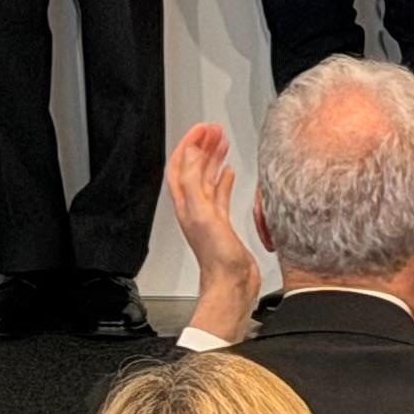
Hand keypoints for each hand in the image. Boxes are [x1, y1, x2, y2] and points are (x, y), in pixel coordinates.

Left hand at [167, 122, 258, 340]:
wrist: (231, 284)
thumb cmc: (216, 258)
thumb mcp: (203, 213)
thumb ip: (196, 183)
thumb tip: (194, 154)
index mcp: (186, 203)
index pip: (181, 165)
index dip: (189, 144)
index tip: (202, 128)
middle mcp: (194, 207)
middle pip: (194, 168)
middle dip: (203, 146)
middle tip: (214, 131)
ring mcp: (209, 215)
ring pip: (208, 178)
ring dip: (213, 159)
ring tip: (222, 142)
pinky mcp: (223, 222)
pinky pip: (221, 194)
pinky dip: (224, 180)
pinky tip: (230, 172)